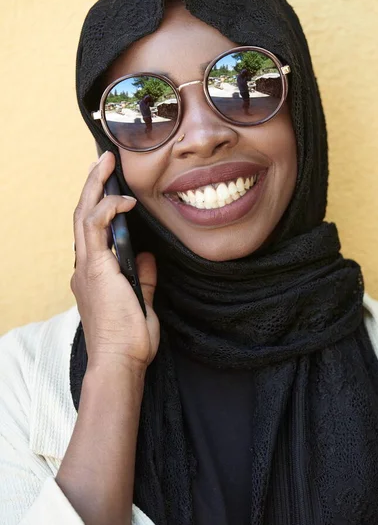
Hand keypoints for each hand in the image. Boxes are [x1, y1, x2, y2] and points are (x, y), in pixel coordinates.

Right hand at [71, 151, 159, 370]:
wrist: (121, 363)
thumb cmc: (129, 341)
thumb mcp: (141, 302)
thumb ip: (143, 278)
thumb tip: (147, 256)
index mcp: (94, 274)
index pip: (93, 232)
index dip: (99, 206)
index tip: (112, 187)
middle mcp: (85, 267)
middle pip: (83, 216)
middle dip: (92, 186)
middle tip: (103, 161)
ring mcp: (86, 267)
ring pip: (84, 215)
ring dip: (94, 186)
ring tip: (105, 162)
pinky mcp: (95, 268)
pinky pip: (95, 228)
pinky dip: (107, 209)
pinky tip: (123, 198)